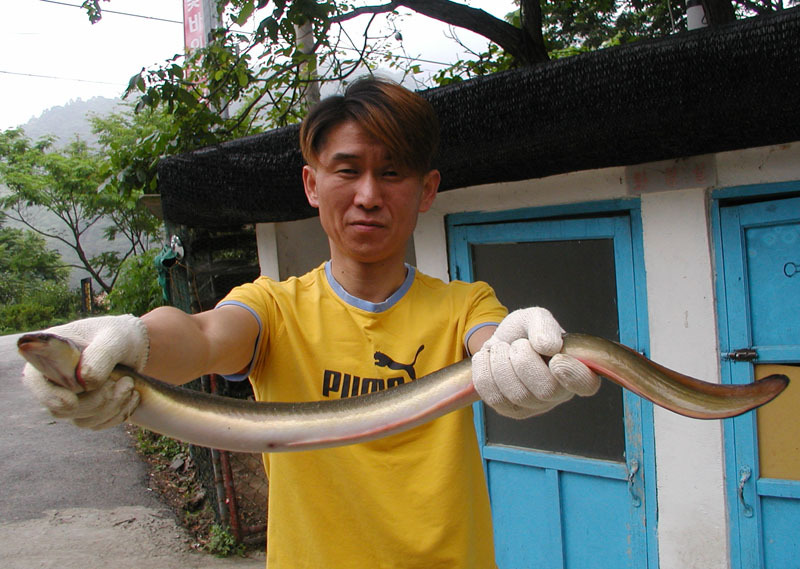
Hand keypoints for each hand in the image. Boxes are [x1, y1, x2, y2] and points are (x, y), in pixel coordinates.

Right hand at [22, 315, 148, 429]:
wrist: (135, 346)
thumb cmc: (118, 335)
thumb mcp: (114, 337)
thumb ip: (100, 355)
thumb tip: (85, 383)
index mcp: (47, 358)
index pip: (36, 383)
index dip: (50, 397)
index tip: (72, 401)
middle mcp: (52, 382)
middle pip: (61, 409)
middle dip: (97, 401)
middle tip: (126, 381)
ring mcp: (67, 399)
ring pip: (82, 420)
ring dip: (112, 406)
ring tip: (130, 384)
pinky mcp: (85, 412)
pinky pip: (98, 424)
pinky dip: (119, 413)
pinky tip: (133, 395)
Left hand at [472, 307, 600, 418]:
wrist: (499, 342)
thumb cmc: (524, 333)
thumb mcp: (535, 317)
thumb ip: (544, 326)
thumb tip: (548, 346)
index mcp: (575, 369)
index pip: (586, 384)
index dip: (574, 374)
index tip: (557, 359)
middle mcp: (559, 393)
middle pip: (546, 390)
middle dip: (524, 361)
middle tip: (517, 345)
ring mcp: (534, 406)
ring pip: (516, 395)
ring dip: (501, 363)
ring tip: (501, 348)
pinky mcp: (509, 410)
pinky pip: (493, 397)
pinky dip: (485, 370)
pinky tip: (488, 359)